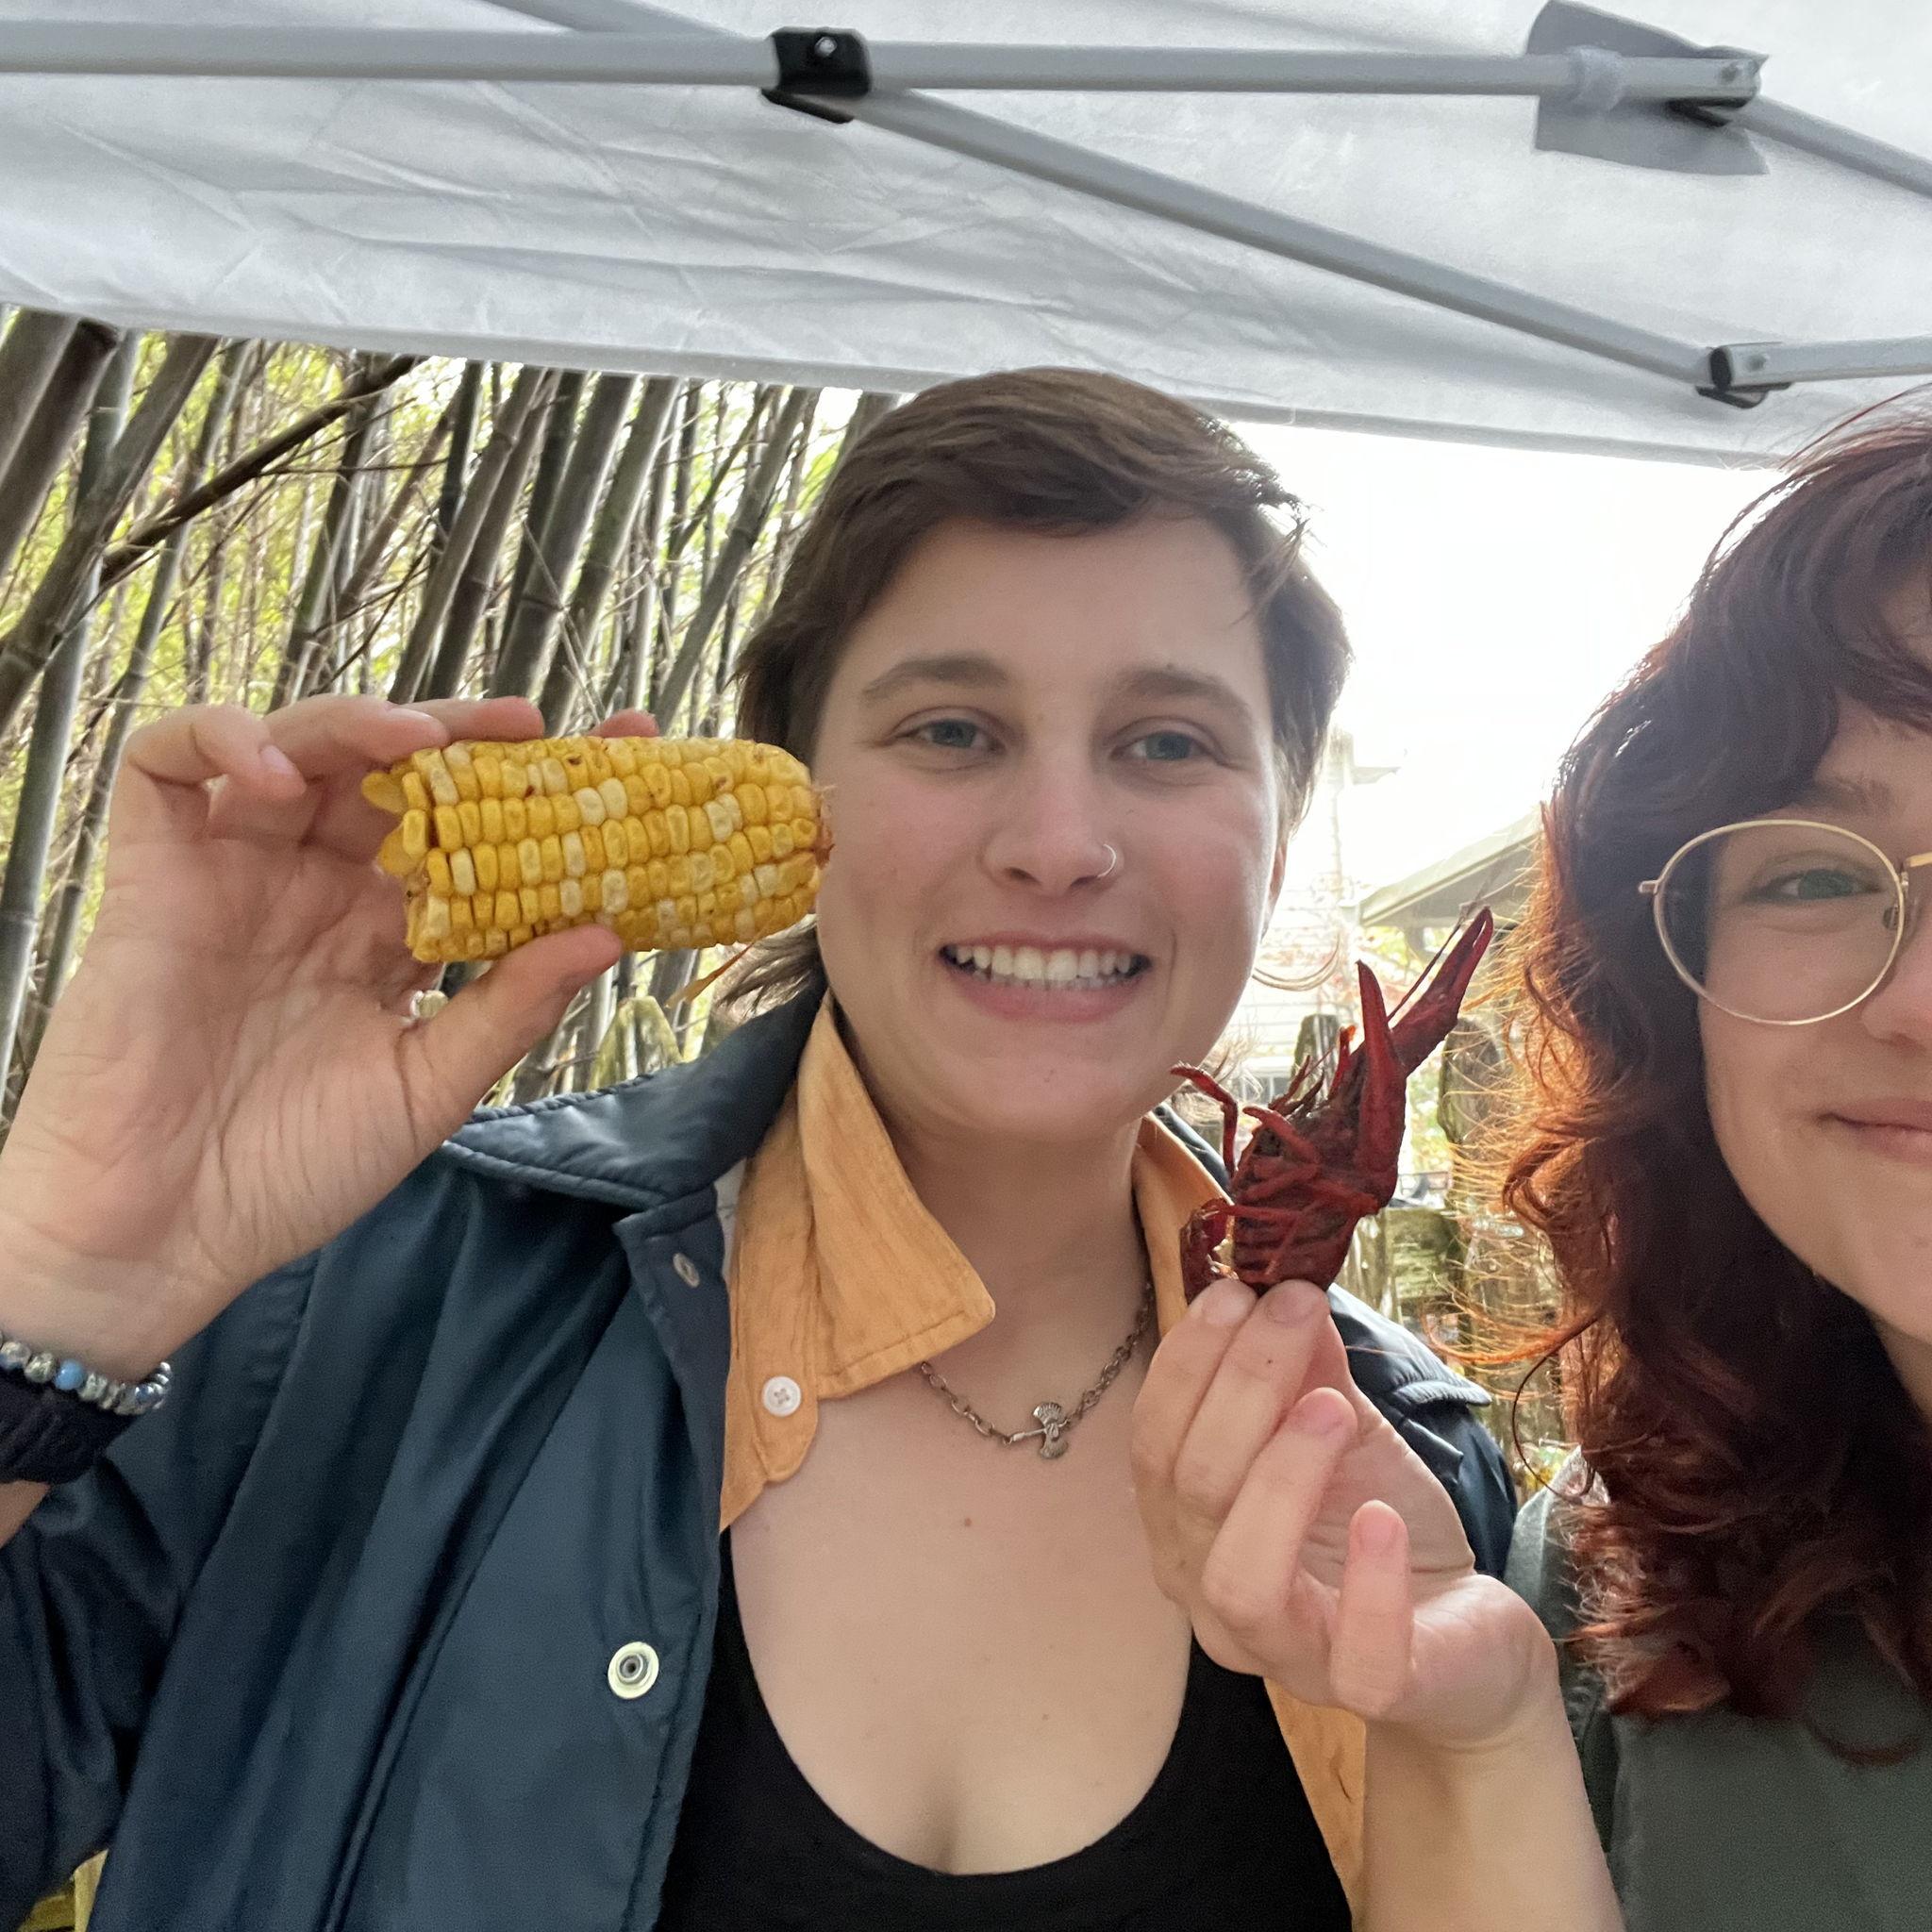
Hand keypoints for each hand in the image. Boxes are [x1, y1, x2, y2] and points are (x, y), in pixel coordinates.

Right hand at [0, 694, 656, 1378]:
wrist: (163, 1233)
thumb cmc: (295, 1171)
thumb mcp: (429, 1088)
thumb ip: (509, 1008)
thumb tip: (607, 934)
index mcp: (390, 935)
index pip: (473, 836)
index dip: (539, 791)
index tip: (623, 749)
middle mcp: (319, 890)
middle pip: (392, 775)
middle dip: (459, 735)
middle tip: (526, 726)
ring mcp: (237, 873)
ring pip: (296, 748)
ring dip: (354, 724)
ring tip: (410, 739)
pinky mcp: (153, 874)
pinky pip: (166, 769)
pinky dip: (219, 741)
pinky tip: (275, 779)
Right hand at [1132, 1276, 1552, 1750]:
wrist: (1465, 1631)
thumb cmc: (1378, 1525)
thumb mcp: (1340, 1428)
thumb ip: (1305, 1369)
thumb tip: (1281, 1284)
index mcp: (1187, 1526)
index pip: (1154, 1440)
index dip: (1188, 1360)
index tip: (1240, 1288)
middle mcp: (1209, 1594)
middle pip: (1192, 1489)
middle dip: (1239, 1386)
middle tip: (1295, 1311)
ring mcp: (1285, 1653)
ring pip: (1241, 1577)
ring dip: (1280, 1477)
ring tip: (1332, 1407)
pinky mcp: (1371, 1691)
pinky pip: (1355, 1657)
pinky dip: (1367, 1584)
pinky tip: (1382, 1518)